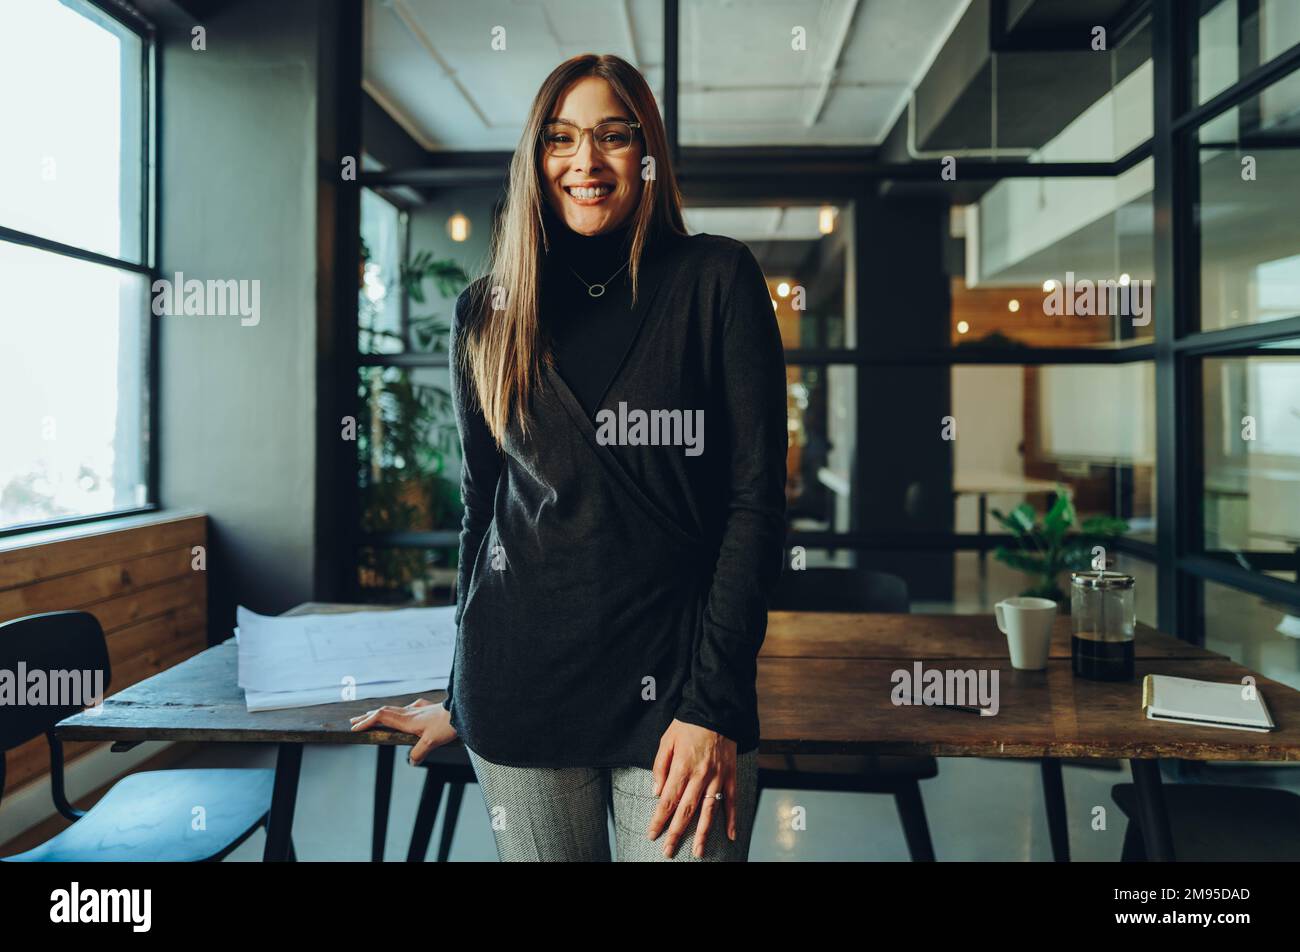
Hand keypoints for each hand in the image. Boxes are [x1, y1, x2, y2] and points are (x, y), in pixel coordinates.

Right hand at [349, 697, 456, 764]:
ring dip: (380, 713)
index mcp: (407, 719)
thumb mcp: (432, 741)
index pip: (381, 717)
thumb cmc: (447, 724)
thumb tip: (411, 761)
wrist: (462, 710)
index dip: (367, 722)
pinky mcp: (426, 708)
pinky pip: (406, 709)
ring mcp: (418, 709)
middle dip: (368, 717)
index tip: (356, 728)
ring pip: (393, 709)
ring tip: (371, 717)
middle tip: (354, 722)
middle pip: (383, 711)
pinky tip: (401, 713)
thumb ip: (419, 752)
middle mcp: (410, 712)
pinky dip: (396, 712)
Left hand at [646, 719, 736, 857]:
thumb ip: (660, 767)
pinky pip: (732, 801)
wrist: (716, 709)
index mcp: (682, 767)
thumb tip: (656, 793)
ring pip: (709, 811)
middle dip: (676, 833)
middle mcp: (700, 776)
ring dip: (702, 834)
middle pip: (686, 811)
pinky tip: (729, 836)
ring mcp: (717, 777)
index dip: (659, 820)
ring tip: (697, 852)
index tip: (652, 834)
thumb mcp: (666, 740)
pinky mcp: (730, 775)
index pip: (668, 800)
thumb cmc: (688, 724)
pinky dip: (731, 819)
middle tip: (668, 851)